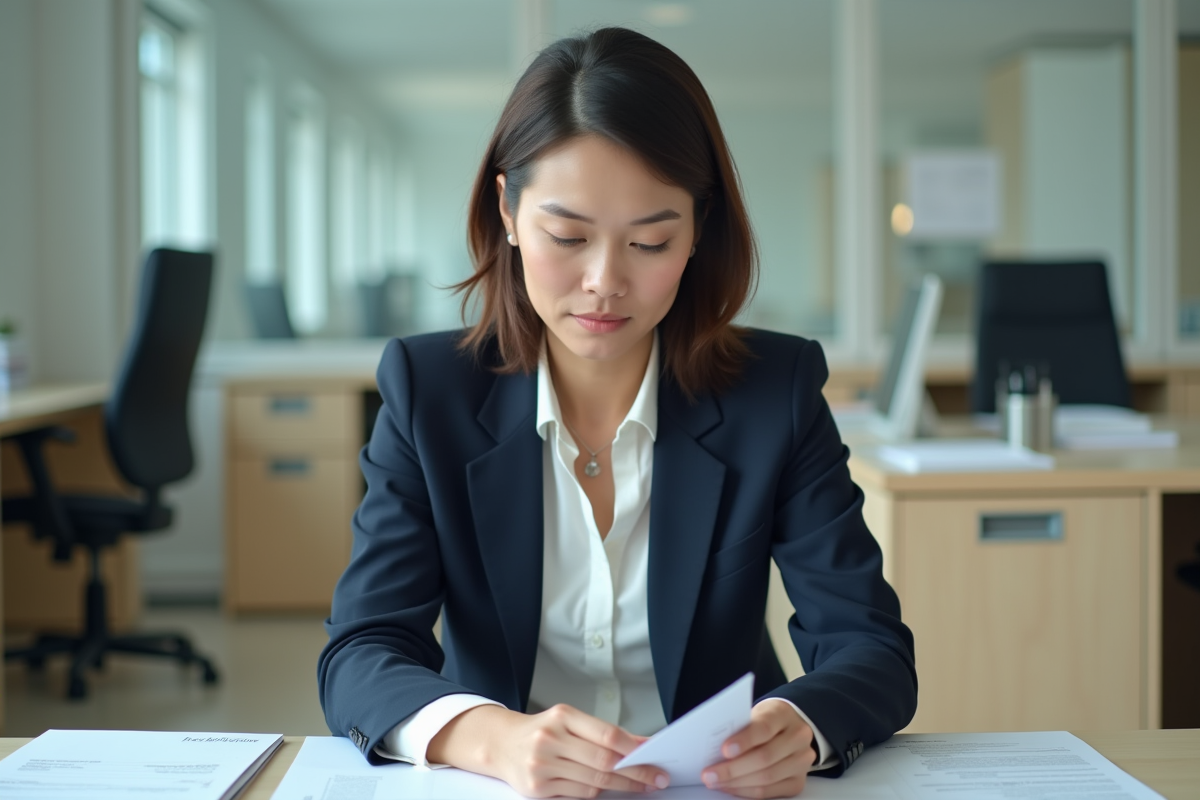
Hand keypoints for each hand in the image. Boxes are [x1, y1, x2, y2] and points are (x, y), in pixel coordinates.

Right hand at [427, 703, 669, 797]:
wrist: (501, 744)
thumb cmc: (542, 730)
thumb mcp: (570, 721)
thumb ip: (603, 732)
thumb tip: (641, 743)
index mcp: (562, 716)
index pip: (606, 734)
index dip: (634, 748)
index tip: (654, 756)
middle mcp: (549, 739)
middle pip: (603, 762)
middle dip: (635, 772)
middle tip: (656, 778)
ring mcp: (541, 765)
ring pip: (593, 782)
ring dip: (622, 787)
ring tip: (640, 786)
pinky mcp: (537, 789)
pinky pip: (578, 795)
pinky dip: (596, 793)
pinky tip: (606, 789)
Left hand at [700, 700, 816, 797]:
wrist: (789, 726)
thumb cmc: (764, 720)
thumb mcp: (754, 714)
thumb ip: (739, 727)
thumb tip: (714, 749)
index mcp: (783, 714)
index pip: (764, 727)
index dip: (744, 740)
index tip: (724, 750)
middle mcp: (798, 737)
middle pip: (765, 757)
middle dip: (733, 769)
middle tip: (709, 774)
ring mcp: (802, 761)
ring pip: (768, 777)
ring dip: (737, 783)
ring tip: (716, 782)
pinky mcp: (798, 781)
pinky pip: (770, 792)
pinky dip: (747, 792)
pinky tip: (731, 787)